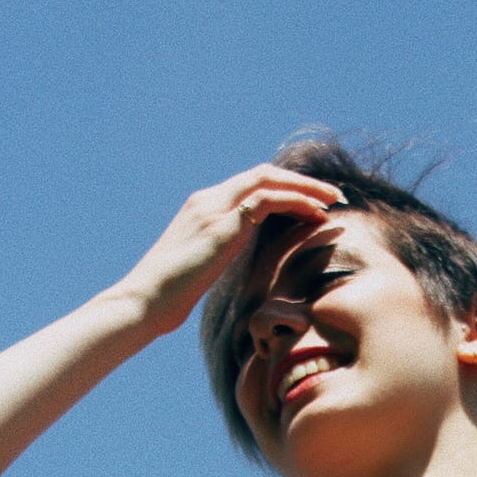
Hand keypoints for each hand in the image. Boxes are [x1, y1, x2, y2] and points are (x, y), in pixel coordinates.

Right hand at [114, 165, 345, 333]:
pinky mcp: (221, 224)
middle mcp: (207, 200)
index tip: (313, 203)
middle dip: (301, 181)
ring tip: (333, 200)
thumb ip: (219, 256)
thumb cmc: (167, 297)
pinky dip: (295, 201)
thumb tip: (234, 271)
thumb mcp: (199, 269)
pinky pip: (266, 199)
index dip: (285, 188)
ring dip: (305, 187)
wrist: (144, 302)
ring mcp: (213, 208)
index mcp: (202, 207)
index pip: (250, 184)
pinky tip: (315, 214)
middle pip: (264, 174)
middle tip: (332, 195)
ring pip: (269, 179)